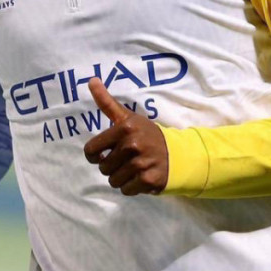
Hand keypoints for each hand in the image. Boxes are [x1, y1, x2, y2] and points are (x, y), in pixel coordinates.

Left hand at [83, 77, 168, 195]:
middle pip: (103, 167)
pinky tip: (141, 177)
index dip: (94, 155)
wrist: (179, 154)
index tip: (103, 154)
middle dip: (111, 166)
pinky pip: (126, 190)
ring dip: (121, 178)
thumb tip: (91, 80)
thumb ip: (107, 102)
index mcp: (124, 128)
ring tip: (133, 168)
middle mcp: (132, 145)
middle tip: (125, 160)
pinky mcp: (148, 180)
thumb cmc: (147, 135)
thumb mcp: (128, 117)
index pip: (91, 150)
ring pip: (113, 181)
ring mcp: (141, 163)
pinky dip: (131, 187)